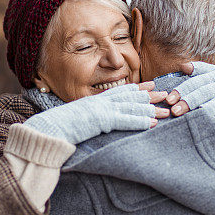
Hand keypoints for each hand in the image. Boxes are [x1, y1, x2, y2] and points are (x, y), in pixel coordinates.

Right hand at [23, 81, 169, 144]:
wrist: (47, 129)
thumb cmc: (57, 127)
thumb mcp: (75, 120)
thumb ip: (87, 119)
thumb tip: (92, 123)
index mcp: (94, 101)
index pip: (120, 92)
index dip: (137, 89)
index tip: (151, 85)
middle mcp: (100, 102)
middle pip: (130, 97)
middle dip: (150, 95)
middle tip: (167, 94)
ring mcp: (101, 110)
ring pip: (132, 107)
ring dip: (151, 109)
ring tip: (167, 110)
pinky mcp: (101, 120)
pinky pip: (125, 120)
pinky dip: (140, 121)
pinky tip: (153, 123)